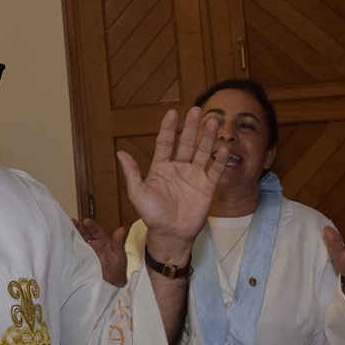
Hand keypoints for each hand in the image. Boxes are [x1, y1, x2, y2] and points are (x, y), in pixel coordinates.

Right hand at [72, 217, 127, 286]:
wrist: (111, 284)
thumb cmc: (118, 269)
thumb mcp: (119, 254)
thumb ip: (119, 242)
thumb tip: (122, 229)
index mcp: (103, 241)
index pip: (95, 230)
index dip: (91, 225)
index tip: (86, 221)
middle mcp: (93, 245)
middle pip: (84, 233)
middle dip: (78, 227)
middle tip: (72, 222)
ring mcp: (86, 252)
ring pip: (79, 240)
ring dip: (73, 234)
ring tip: (66, 229)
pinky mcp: (81, 260)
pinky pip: (75, 251)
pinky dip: (71, 246)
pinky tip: (66, 242)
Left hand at [116, 107, 228, 263]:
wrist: (170, 234)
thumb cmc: (152, 215)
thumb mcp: (138, 194)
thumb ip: (132, 173)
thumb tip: (120, 153)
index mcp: (161, 167)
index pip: (165, 143)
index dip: (169, 128)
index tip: (173, 113)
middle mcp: (178, 168)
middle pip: (186, 143)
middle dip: (191, 127)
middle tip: (197, 110)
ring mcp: (194, 176)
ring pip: (202, 152)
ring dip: (207, 137)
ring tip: (213, 122)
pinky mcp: (207, 187)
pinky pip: (215, 171)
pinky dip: (220, 160)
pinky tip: (224, 148)